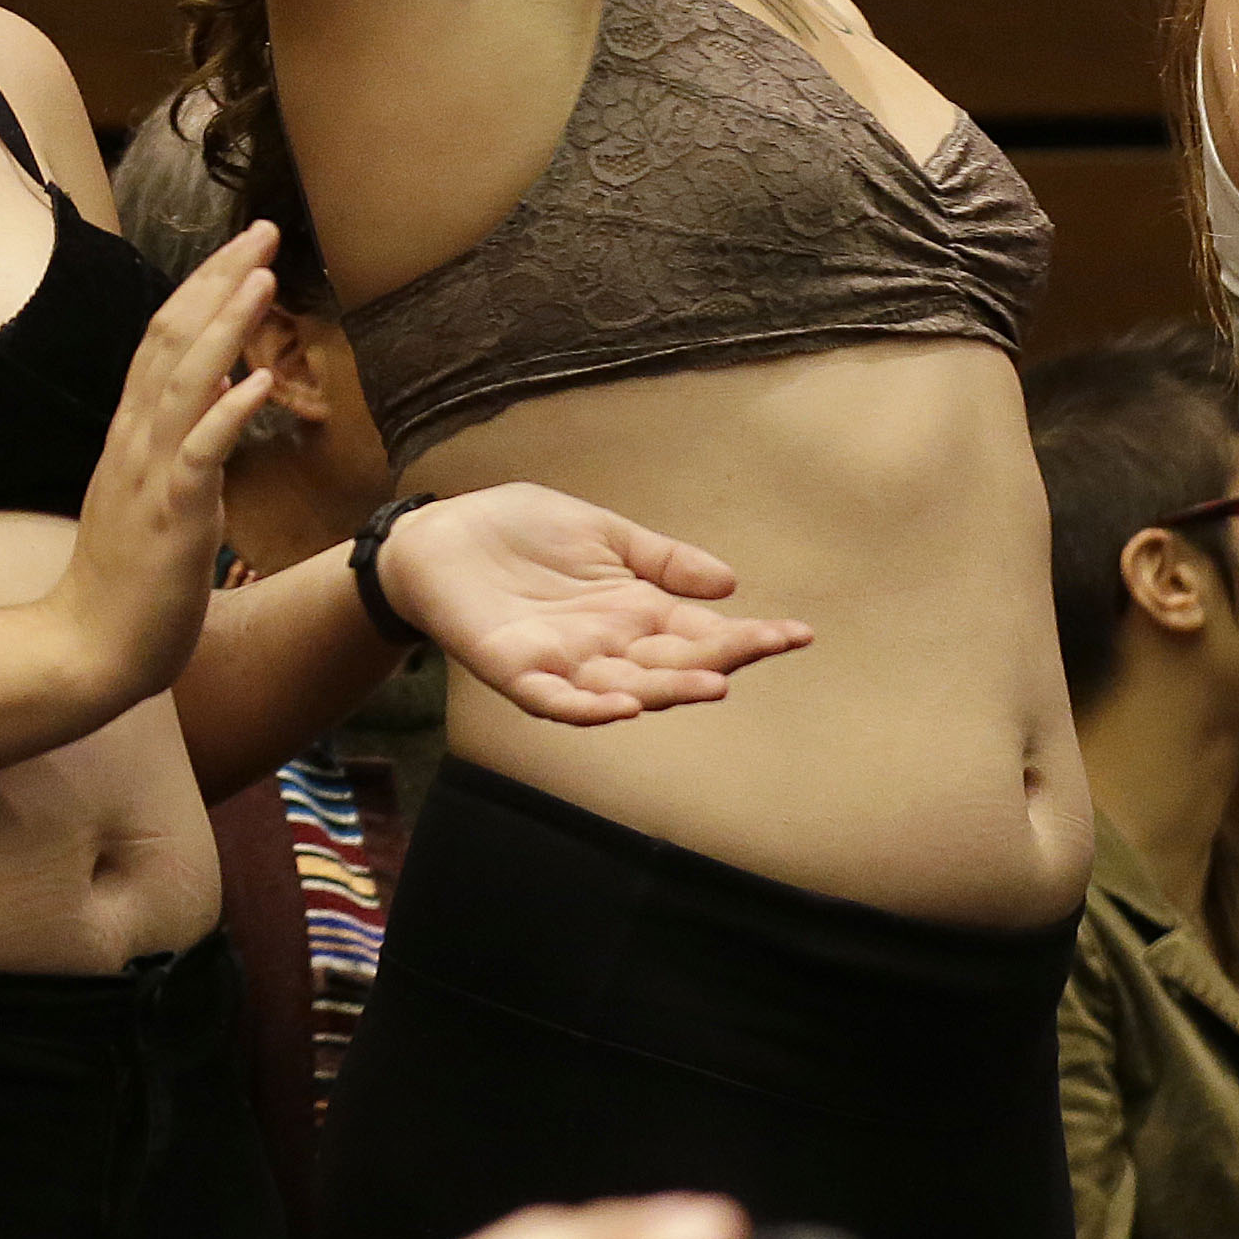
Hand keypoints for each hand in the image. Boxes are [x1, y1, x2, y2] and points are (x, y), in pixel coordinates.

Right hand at [41, 221, 284, 712]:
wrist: (86, 650)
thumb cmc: (127, 580)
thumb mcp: (154, 493)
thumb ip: (181, 439)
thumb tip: (224, 386)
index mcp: (132, 434)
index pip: (164, 340)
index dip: (204, 289)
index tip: (244, 250)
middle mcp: (136, 441)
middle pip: (172, 340)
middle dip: (219, 282)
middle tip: (262, 232)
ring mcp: (150, 476)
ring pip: (185, 383)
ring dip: (225, 326)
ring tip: (263, 278)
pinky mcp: (170, 517)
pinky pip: (200, 455)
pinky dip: (228, 413)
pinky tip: (261, 380)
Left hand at [382, 483, 813, 721]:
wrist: (441, 537)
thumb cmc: (520, 531)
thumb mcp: (604, 533)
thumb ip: (662, 560)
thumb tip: (731, 583)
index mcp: (633, 611)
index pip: (702, 632)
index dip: (749, 636)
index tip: (798, 634)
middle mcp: (607, 646)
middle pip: (673, 663)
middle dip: (721, 660)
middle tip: (764, 651)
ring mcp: (563, 662)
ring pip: (626, 688)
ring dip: (668, 691)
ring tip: (713, 684)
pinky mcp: (515, 668)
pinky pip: (556, 700)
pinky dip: (589, 707)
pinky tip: (624, 706)